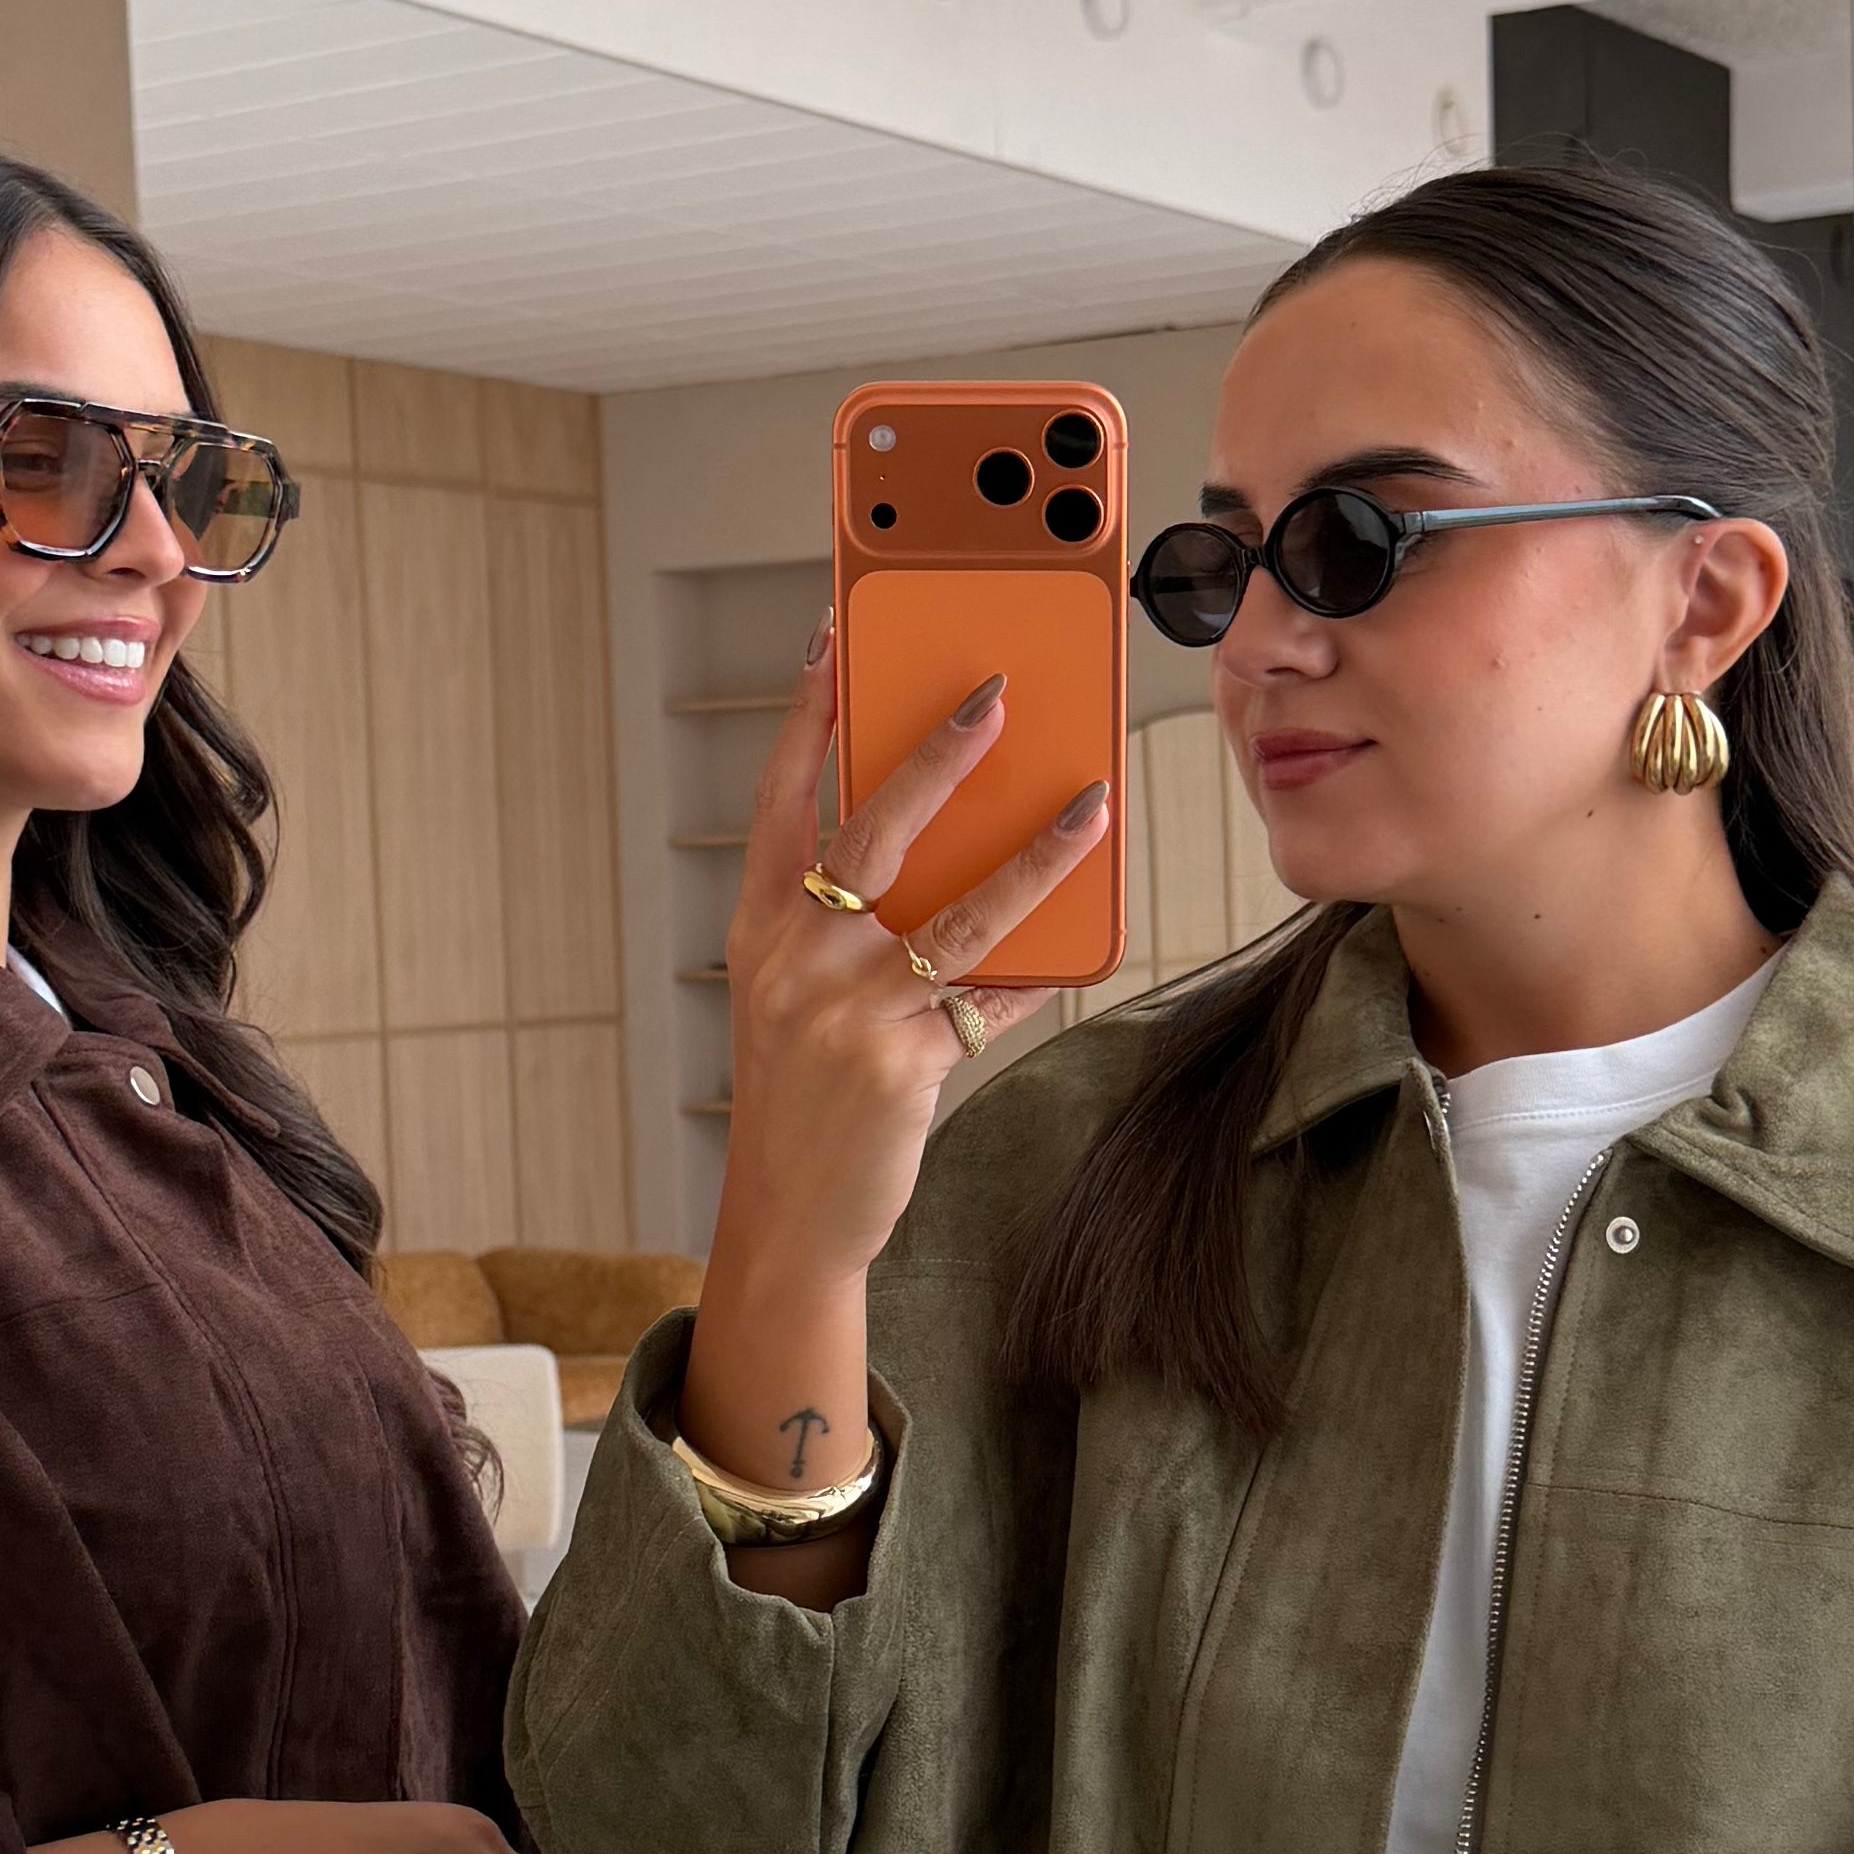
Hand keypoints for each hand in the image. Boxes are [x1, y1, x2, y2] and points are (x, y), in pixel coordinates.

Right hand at [707, 629, 1111, 1295]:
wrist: (790, 1213)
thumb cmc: (803, 1091)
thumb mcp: (796, 993)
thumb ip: (849, 922)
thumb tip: (956, 840)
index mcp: (761, 929)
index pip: (779, 798)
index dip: (807, 716)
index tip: (833, 639)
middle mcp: (797, 960)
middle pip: (872, 833)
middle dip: (936, 757)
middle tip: (993, 696)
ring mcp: (850, 1012)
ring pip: (960, 914)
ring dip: (1036, 855)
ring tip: (1092, 805)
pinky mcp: (903, 1066)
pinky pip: (992, 998)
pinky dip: (1042, 966)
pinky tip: (1088, 936)